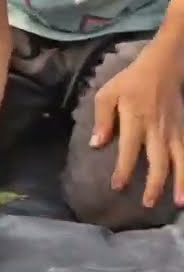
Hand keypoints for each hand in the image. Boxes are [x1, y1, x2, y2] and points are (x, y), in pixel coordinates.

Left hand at [90, 49, 183, 207]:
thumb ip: (102, 120)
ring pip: (179, 161)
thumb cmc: (130, 81)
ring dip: (179, 183)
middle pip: (157, 162)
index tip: (117, 187)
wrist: (163, 67)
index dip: (123, 170)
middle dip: (153, 184)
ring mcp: (174, 131)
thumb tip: (96, 145)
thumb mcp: (107, 94)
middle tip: (146, 204)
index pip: (128, 151)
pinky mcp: (183, 130)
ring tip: (178, 204)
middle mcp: (157, 129)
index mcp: (135, 120)